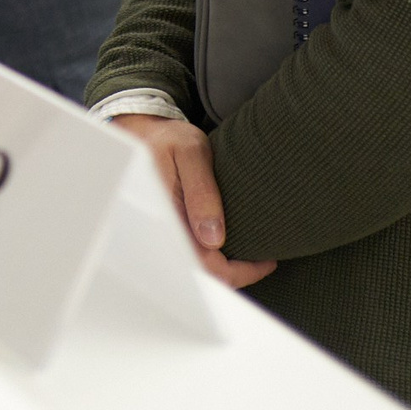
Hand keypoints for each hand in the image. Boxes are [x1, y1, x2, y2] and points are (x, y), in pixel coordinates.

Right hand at [112, 115, 275, 287]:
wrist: (144, 134)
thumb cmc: (170, 140)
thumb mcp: (190, 154)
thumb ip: (201, 192)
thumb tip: (213, 238)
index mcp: (166, 214)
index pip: (204, 264)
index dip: (239, 271)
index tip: (266, 260)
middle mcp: (162, 230)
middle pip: (201, 274)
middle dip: (235, 274)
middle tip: (264, 260)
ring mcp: (164, 231)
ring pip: (195, 269)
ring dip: (224, 269)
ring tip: (251, 256)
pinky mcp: (168, 229)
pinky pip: (189, 255)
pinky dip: (213, 259)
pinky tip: (228, 246)